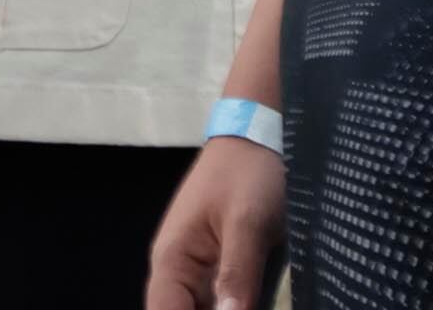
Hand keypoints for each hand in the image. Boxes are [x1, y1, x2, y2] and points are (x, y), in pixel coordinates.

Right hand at [147, 134, 285, 309]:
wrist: (259, 139)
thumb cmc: (248, 175)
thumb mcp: (247, 223)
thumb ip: (236, 274)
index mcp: (173, 258)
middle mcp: (181, 270)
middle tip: (249, 305)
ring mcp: (203, 270)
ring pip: (203, 309)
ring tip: (254, 301)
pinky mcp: (225, 268)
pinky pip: (222, 303)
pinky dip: (234, 308)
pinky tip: (255, 304)